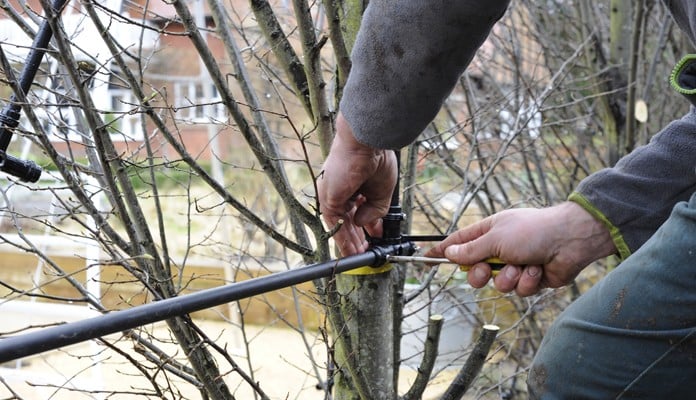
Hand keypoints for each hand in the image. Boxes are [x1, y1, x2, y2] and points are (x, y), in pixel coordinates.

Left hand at [318, 113, 396, 255]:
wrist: (368, 144)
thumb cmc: (376, 159)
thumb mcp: (382, 193)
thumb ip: (375, 212)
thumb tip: (366, 226)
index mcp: (351, 185)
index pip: (355, 210)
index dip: (364, 226)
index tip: (372, 238)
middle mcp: (339, 190)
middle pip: (346, 219)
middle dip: (355, 237)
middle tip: (363, 251)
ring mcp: (332, 194)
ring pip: (340, 224)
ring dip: (349, 242)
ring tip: (358, 255)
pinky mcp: (328, 198)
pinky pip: (335, 223)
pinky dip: (343, 238)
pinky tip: (352, 249)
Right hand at [424, 202, 616, 295]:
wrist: (570, 241)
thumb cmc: (532, 231)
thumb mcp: (496, 238)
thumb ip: (471, 250)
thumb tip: (450, 253)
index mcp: (489, 232)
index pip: (459, 242)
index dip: (443, 251)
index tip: (426, 258)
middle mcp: (500, 248)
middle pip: (475, 270)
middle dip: (480, 274)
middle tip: (486, 269)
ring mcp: (515, 264)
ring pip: (498, 284)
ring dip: (509, 278)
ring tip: (523, 266)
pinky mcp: (530, 279)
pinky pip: (519, 290)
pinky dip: (527, 282)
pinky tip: (537, 270)